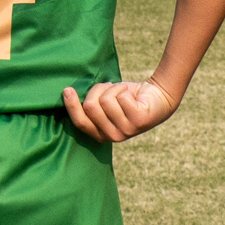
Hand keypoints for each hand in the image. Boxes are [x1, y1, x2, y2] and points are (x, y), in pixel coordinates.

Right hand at [63, 78, 179, 142]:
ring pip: (106, 100)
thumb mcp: (105, 103)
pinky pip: (121, 97)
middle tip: (108, 88)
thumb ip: (91, 105)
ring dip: (113, 89)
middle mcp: (114, 137)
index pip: (81, 122)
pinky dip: (124, 89)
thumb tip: (67, 93)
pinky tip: (133, 96)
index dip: (72, 106)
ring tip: (122, 92)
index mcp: (102, 134)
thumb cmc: (126, 97)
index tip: (67, 89)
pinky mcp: (139, 121)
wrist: (158, 96)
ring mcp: (127, 130)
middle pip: (90, 107)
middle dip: (97, 90)